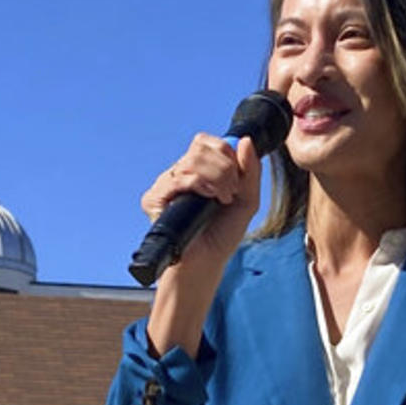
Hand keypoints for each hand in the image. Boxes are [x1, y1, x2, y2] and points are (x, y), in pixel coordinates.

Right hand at [142, 134, 262, 360]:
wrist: (206, 264)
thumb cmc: (221, 237)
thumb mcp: (247, 201)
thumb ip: (250, 171)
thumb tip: (245, 140)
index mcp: (198, 171)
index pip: (206, 142)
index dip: (225, 151)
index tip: (236, 176)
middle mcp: (179, 175)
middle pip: (200, 147)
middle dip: (225, 168)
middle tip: (231, 192)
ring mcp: (166, 185)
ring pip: (191, 160)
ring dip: (217, 177)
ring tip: (222, 200)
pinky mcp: (155, 199)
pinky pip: (179, 178)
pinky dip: (200, 185)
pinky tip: (208, 201)